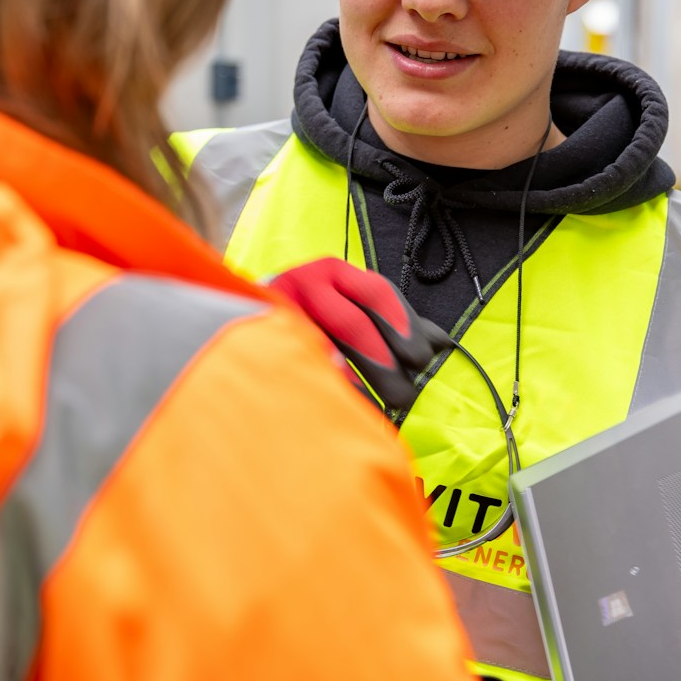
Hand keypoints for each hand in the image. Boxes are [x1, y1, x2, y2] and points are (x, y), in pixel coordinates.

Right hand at [267, 257, 453, 412]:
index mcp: (333, 272)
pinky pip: (300, 364)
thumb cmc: (311, 315)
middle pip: (353, 323)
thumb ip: (392, 321)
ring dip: (357, 382)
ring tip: (379, 407)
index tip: (422, 357)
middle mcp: (304, 284)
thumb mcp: (351, 306)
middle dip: (383, 362)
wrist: (240, 316)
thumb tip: (440, 342)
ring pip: (324, 347)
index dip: (404, 324)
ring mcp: (277, 312)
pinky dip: (325, 386)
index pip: (377, 293)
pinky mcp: (260, 339)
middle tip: (405, 396)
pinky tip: (343, 403)